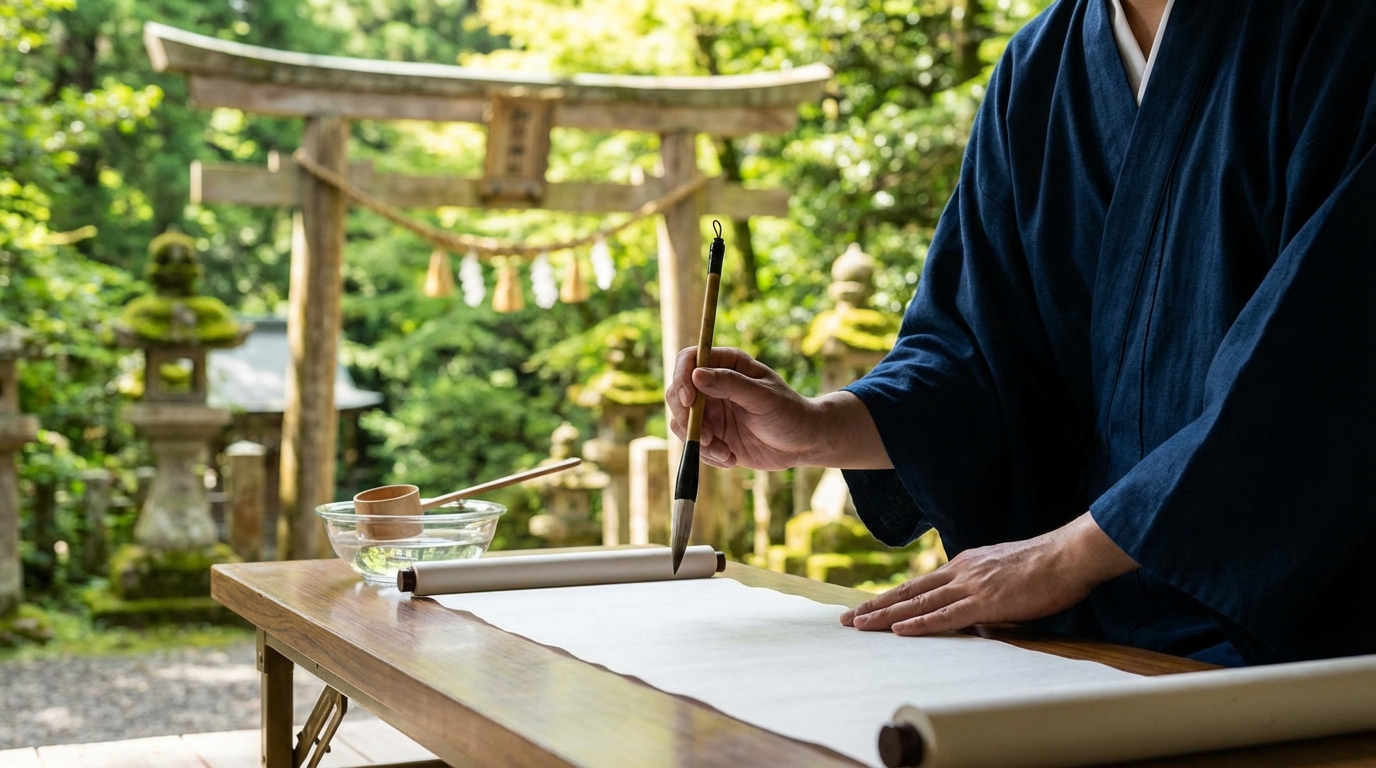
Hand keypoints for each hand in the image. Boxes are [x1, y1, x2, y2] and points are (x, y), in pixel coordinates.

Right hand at [666, 347, 820, 469]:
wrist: (803, 443)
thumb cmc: (790, 412)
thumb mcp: (763, 397)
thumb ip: (731, 385)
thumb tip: (696, 374)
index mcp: (728, 365)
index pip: (689, 360)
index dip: (682, 377)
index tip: (689, 402)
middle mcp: (714, 385)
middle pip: (677, 393)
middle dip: (686, 418)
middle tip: (707, 438)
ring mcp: (711, 411)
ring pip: (681, 422)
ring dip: (698, 441)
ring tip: (725, 453)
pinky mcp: (713, 435)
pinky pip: (694, 444)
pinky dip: (707, 455)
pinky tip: (731, 458)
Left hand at [840, 513, 1138, 635]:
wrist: (1069, 555)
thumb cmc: (1047, 567)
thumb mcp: (1007, 575)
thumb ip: (986, 592)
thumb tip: (977, 614)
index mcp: (966, 565)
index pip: (920, 585)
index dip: (892, 597)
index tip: (868, 607)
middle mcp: (960, 571)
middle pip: (909, 592)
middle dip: (875, 606)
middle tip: (846, 619)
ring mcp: (970, 585)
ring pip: (918, 603)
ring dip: (886, 616)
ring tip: (859, 626)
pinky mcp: (985, 601)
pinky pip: (945, 615)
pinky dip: (919, 623)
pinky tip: (898, 630)